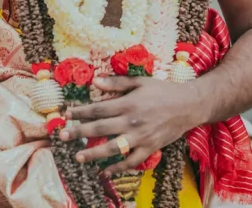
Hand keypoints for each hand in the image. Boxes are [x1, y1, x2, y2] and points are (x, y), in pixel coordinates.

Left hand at [61, 77, 207, 174]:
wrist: (188, 105)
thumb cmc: (163, 91)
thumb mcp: (140, 82)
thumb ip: (117, 83)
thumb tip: (95, 80)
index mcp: (128, 103)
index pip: (98, 109)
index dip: (81, 112)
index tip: (67, 115)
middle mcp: (132, 121)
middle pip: (100, 129)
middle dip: (79, 133)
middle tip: (63, 137)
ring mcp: (141, 137)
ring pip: (113, 148)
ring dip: (94, 154)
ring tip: (78, 157)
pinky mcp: (150, 148)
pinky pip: (132, 161)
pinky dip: (119, 167)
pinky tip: (106, 171)